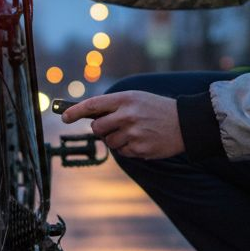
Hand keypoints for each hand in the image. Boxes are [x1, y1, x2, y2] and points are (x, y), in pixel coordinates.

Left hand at [62, 91, 184, 159]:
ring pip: (109, 142)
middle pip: (97, 128)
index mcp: (126, 99)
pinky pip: (122, 152)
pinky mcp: (140, 148)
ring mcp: (134, 133)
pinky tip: (142, 140)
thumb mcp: (137, 98)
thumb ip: (114, 105)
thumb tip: (89, 117)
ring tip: (134, 132)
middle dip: (101, 129)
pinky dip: (128, 148)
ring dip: (116, 139)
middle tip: (113, 126)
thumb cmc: (157, 109)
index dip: (75, 111)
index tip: (64, 117)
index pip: (93, 105)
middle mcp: (128, 115)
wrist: (185, 123)